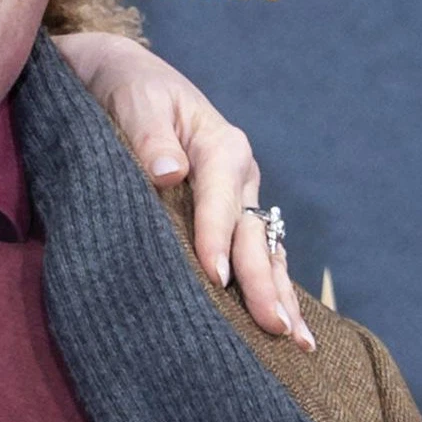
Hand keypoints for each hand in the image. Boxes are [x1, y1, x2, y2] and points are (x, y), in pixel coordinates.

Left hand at [55, 30, 308, 340]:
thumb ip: (150, 135)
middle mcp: (239, 173)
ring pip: (264, 250)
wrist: (124, 78)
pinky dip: (268, 288)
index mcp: (221, 144)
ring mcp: (239, 196)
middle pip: (253, 234)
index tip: (215, 279)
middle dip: (264, 283)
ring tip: (297, 342)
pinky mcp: (229, 214)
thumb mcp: (134, 101)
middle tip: (275, 328)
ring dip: (279, 294)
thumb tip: (168, 171)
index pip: (221, 200)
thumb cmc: (126, 90)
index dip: (217, 239)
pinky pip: (254, 254)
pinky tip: (283, 325)